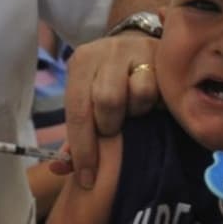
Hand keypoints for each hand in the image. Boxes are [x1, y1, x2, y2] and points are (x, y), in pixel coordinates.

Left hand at [59, 33, 158, 188]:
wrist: (136, 45)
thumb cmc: (106, 81)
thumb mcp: (87, 99)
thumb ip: (76, 136)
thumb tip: (59, 169)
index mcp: (81, 62)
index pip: (78, 110)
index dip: (83, 148)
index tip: (88, 178)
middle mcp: (106, 51)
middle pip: (107, 100)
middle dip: (110, 125)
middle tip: (114, 129)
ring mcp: (136, 50)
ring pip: (139, 94)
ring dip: (136, 112)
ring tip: (134, 111)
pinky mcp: (163, 55)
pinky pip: (162, 90)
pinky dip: (157, 104)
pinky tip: (153, 104)